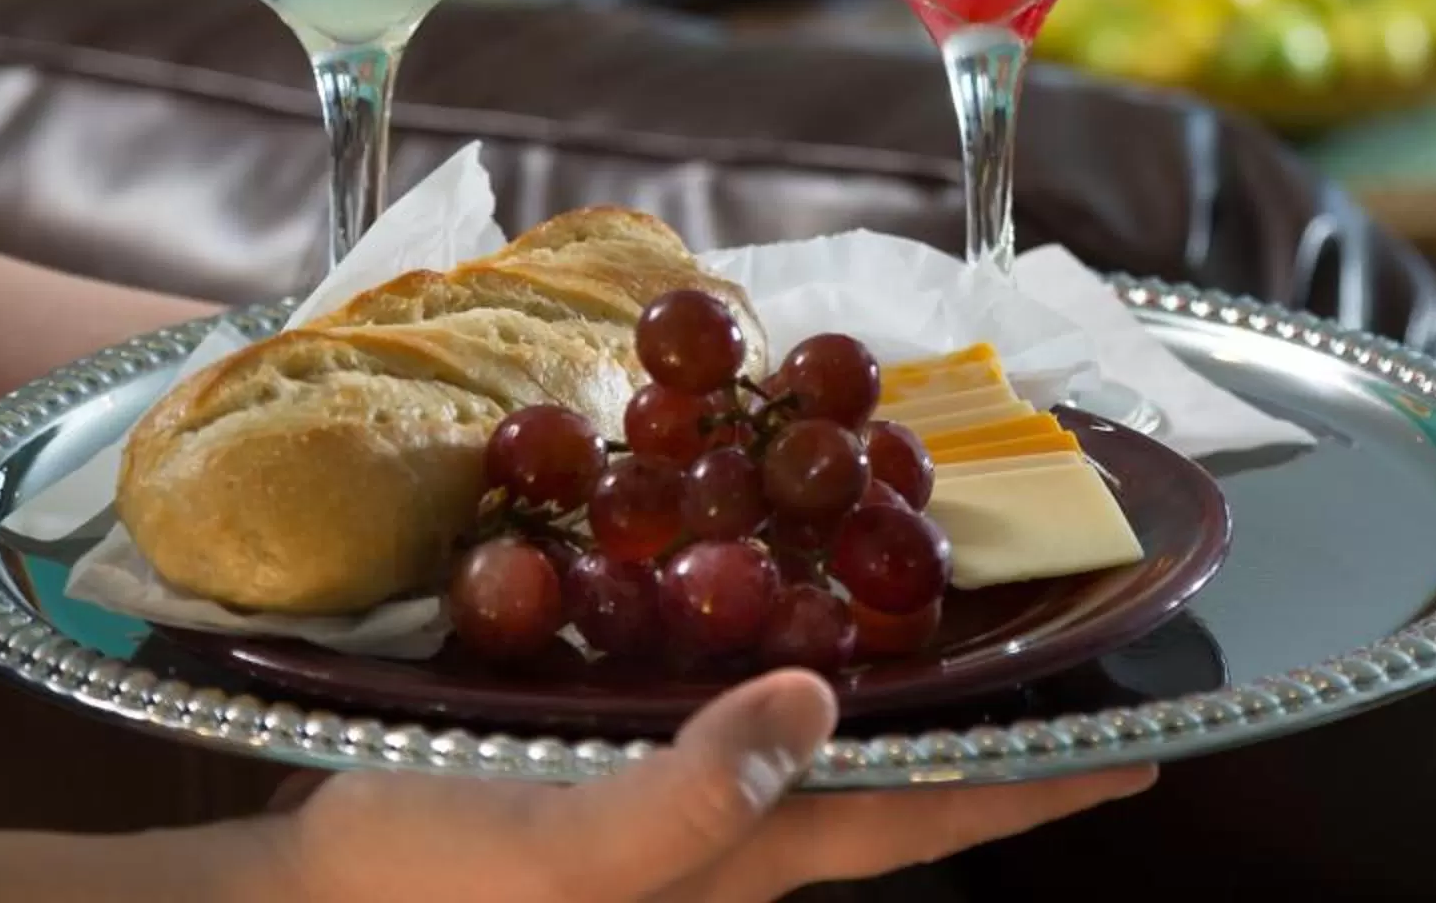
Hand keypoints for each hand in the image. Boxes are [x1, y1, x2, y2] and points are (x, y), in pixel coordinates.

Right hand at [267, 669, 1152, 902]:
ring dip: (887, 664)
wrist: (287, 894)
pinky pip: (721, 688)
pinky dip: (764, 628)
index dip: (1041, 788)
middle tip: (1058, 640)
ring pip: (815, 724)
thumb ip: (692, 794)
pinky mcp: (603, 756)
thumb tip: (818, 701)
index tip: (1148, 752)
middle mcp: (729, 830)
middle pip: (895, 774)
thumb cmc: (426, 882)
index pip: (930, 820)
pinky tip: (755, 566)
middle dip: (983, 720)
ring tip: (936, 581)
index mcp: (748, 855)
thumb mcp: (563, 848)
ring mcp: (667, 796)